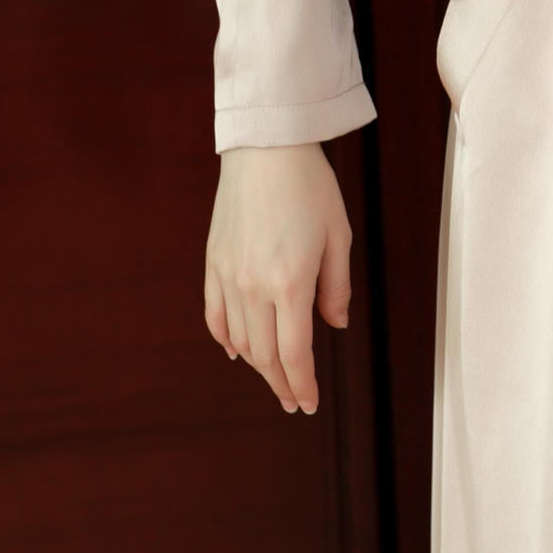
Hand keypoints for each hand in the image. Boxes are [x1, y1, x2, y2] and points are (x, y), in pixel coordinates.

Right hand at [204, 142, 352, 414]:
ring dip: (257, 365)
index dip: (302, 384)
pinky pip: (215, 315)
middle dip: (281, 384)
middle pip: (265, 355)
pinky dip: (226, 339)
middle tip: (293, 401)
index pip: (294, 353)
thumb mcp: (339, 235)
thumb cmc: (310, 186)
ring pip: (239, 340)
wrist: (266, 148)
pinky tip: (238, 351)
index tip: (307, 404)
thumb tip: (335, 326)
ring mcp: (229, 275)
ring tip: (274, 377)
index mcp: (290, 282)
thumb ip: (337, 287)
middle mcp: (254, 286)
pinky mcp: (213, 262)